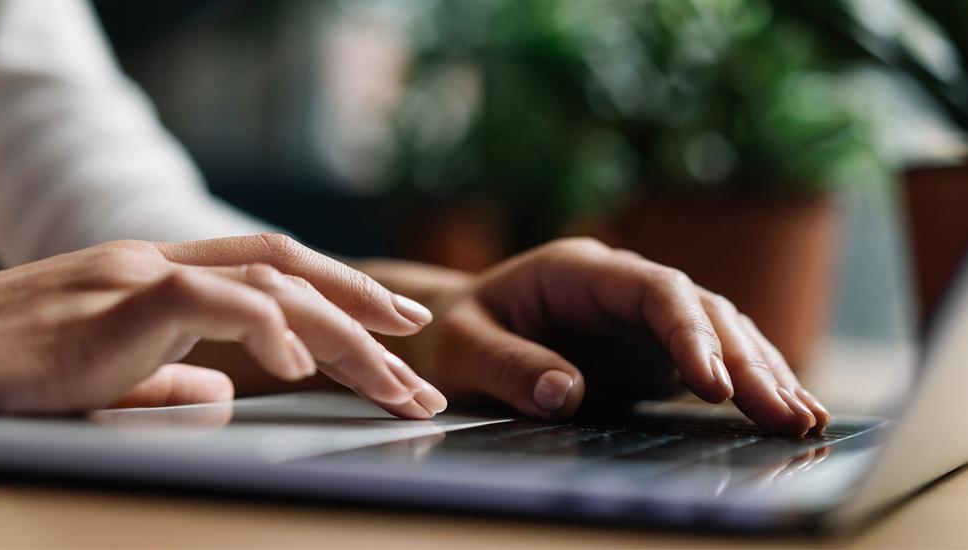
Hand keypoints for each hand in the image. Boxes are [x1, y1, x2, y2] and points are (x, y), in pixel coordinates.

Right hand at [0, 235, 444, 416]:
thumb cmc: (12, 370)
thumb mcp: (108, 371)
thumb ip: (171, 374)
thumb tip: (225, 391)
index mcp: (166, 277)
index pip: (275, 270)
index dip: (342, 292)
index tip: (396, 325)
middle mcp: (163, 263)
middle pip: (290, 273)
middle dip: (364, 312)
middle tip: (422, 352)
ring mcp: (140, 275)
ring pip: (270, 284)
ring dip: (342, 334)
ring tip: (393, 380)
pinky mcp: (115, 303)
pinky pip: (209, 302)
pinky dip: (265, 329)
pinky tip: (301, 367)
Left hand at [397, 238, 828, 435]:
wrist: (456, 330)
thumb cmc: (453, 335)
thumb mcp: (463, 349)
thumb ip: (508, 366)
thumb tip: (565, 395)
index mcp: (579, 270)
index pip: (654, 290)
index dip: (690, 332)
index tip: (713, 383)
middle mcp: (621, 285)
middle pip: (701, 310)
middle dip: (746, 361)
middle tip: (785, 415)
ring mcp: (641, 315)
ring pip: (719, 330)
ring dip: (762, 371)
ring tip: (803, 419)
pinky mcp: (650, 347)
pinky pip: (710, 358)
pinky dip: (747, 382)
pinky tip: (783, 410)